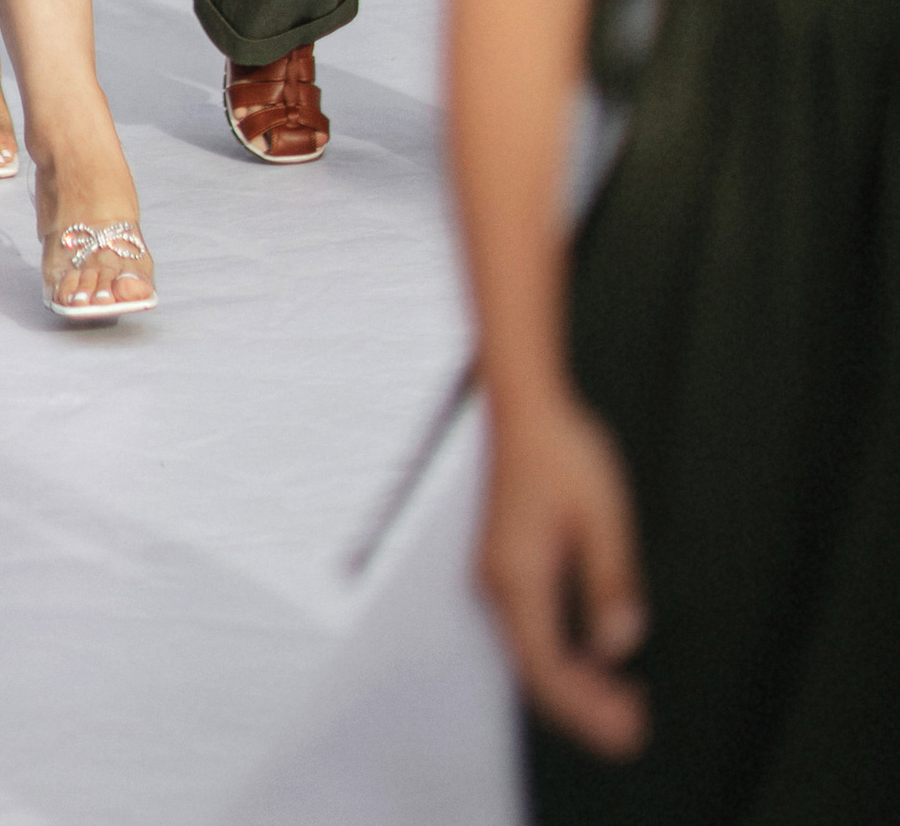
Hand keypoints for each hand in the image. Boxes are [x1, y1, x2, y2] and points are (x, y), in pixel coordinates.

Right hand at [479, 387, 649, 758]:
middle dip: (583, 710)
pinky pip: (528, 631)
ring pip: (529, 655)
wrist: (524, 403)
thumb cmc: (561, 450)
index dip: (589, 711)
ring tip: (621, 699)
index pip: (549, 673)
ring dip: (573, 685)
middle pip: (534, 674)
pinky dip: (560, 656)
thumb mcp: (604, 518)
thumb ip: (612, 586)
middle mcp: (498, 585)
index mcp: (520, 579)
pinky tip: (592, 656)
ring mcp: (496, 575)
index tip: (629, 726)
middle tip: (632, 726)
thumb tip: (619, 644)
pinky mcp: (504, 565)